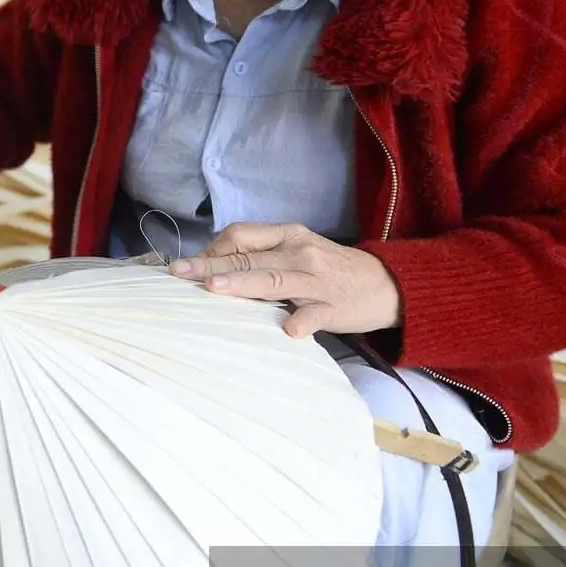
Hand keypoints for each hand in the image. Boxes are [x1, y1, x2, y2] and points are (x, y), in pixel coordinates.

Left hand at [168, 222, 400, 338]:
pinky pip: (315, 314)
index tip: (186, 268)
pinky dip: (302, 321)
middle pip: (249, 257)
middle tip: (180, 274)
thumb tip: (214, 268)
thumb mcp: (296, 252)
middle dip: (212, 266)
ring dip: (244, 283)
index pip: (241, 236)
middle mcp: (300, 252)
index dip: (211, 250)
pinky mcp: (335, 307)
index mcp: (288, 235)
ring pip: (275, 279)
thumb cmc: (330, 269)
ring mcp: (318, 280)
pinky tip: (289, 330)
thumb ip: (261, 256)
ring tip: (215, 290)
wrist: (385, 285)